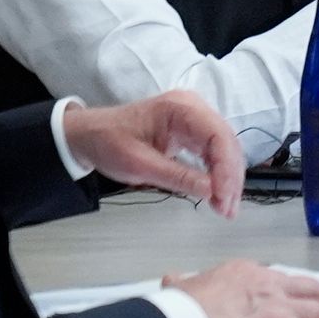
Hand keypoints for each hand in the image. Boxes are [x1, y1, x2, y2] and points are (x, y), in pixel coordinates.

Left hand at [67, 90, 245, 215]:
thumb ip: (177, 176)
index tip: (222, 197)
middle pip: (227, 143)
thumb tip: (211, 191)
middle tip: (227, 209)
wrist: (88, 134)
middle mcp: (193, 108)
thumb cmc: (107, 142)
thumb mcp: (138, 165)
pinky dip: (218, 174)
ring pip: (225, 149)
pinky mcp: (192, 132)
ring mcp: (194, 119)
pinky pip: (214, 152)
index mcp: (180, 108)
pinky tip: (218, 194)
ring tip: (225, 208)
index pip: (218, 136)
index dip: (225, 168)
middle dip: (230, 178)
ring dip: (228, 179)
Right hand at [164, 259, 318, 317]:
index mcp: (246, 272)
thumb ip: (183, 282)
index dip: (296, 289)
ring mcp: (279, 306)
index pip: (280, 279)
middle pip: (308, 290)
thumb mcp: (181, 287)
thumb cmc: (180, 311)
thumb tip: (173, 279)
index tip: (304, 294)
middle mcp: (269, 284)